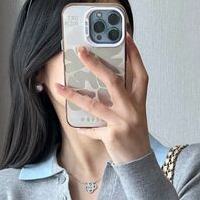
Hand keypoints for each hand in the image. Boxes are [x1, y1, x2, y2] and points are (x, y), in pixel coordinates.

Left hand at [55, 31, 150, 163]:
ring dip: (74, 95)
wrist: (140, 163)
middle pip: (114, 81)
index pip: (139, 73)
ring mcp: (122, 122)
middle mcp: (132, 109)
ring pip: (95, 105)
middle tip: (82, 52)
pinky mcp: (112, 136)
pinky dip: (83, 128)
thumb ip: (124, 99)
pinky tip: (75, 126)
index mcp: (139, 101)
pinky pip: (92, 129)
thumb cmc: (134, 136)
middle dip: (96, 65)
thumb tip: (103, 81)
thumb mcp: (135, 114)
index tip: (126, 36)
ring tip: (59, 87)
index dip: (134, 54)